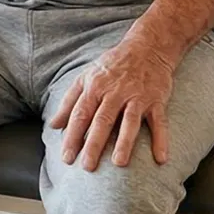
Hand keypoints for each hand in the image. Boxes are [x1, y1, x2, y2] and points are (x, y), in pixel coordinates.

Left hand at [49, 35, 176, 171]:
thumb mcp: (86, 77)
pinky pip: (159, 121)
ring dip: (125, 142)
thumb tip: (53, 126)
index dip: (72, 136)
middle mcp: (115, 92)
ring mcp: (137, 96)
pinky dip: (161, 139)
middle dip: (94, 144)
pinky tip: (160, 158)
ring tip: (119, 164)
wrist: (147, 46)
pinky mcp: (156, 100)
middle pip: (102, 120)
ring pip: (130, 121)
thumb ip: (69, 102)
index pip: (80, 114)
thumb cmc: (112, 66)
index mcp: (95, 87)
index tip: (66, 158)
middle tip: (87, 167)